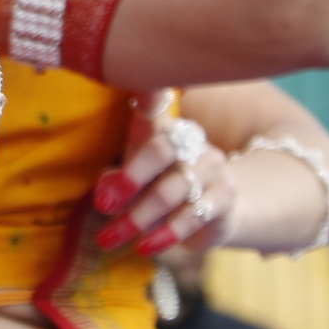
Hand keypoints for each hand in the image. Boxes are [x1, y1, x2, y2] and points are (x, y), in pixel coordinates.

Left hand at [92, 102, 233, 256]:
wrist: (214, 216)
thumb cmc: (162, 190)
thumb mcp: (134, 184)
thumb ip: (116, 184)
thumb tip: (105, 193)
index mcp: (165, 130)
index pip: (154, 103)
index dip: (148, 91)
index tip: (140, 82)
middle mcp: (191, 141)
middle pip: (161, 149)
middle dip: (130, 178)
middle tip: (103, 206)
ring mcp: (213, 167)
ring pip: (171, 191)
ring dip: (137, 219)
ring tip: (110, 239)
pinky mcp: (225, 197)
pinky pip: (192, 216)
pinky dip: (165, 234)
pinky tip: (145, 247)